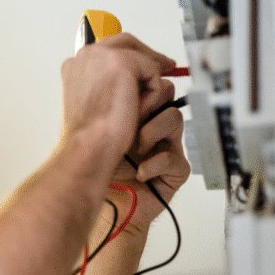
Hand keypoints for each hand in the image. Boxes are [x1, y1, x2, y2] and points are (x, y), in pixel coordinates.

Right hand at [60, 33, 177, 178]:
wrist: (88, 146)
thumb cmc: (90, 135)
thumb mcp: (95, 103)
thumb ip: (106, 84)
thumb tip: (131, 79)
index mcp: (75, 65)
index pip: (108, 49)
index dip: (132, 56)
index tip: (148, 65)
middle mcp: (86, 55)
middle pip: (126, 42)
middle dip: (149, 56)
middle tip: (168, 66)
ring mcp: (102, 55)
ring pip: (142, 57)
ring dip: (149, 81)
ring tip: (144, 107)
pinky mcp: (122, 62)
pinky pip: (153, 71)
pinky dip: (153, 93)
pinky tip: (139, 110)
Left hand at [107, 92, 190, 235]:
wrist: (103, 202)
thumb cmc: (100, 166)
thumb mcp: (99, 123)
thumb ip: (110, 97)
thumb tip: (112, 71)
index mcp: (135, 110)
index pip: (149, 81)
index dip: (142, 82)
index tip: (130, 89)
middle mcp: (152, 124)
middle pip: (166, 93)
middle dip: (146, 103)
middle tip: (129, 118)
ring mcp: (166, 146)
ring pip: (174, 117)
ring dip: (149, 132)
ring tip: (133, 149)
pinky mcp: (175, 170)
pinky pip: (174, 157)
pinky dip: (152, 164)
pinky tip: (139, 171)